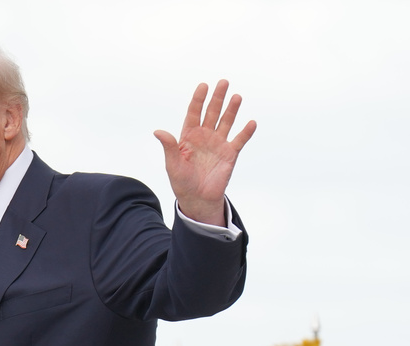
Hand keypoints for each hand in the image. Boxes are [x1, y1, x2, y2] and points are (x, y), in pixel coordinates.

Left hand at [154, 80, 256, 225]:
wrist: (197, 198)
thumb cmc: (181, 181)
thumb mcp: (172, 164)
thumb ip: (168, 146)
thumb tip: (158, 131)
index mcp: (189, 136)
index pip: (194, 113)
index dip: (198, 99)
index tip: (203, 86)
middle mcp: (204, 136)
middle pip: (211, 113)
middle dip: (217, 98)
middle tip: (223, 82)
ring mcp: (218, 144)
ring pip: (226, 122)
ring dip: (232, 110)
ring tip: (237, 96)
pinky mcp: (230, 154)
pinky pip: (239, 140)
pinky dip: (246, 132)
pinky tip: (251, 122)